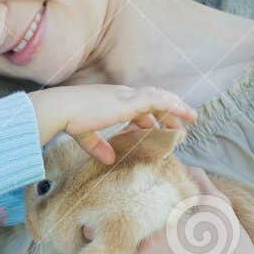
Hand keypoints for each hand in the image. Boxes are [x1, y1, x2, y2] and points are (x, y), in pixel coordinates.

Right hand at [29, 84, 196, 163]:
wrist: (63, 108)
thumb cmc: (69, 118)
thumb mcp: (86, 134)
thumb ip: (98, 146)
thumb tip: (109, 159)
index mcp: (113, 99)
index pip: (139, 104)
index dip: (151, 115)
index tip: (158, 126)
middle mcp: (123, 94)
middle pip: (153, 99)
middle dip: (168, 110)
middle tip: (180, 124)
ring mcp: (128, 96)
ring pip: (160, 98)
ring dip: (176, 107)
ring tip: (191, 118)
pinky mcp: (130, 102)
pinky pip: (160, 102)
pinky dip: (174, 107)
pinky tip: (186, 115)